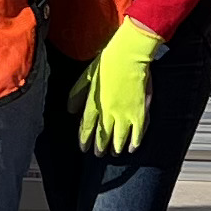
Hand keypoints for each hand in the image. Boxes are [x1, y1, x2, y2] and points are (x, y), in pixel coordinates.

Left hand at [75, 16, 164, 155]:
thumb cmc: (106, 63)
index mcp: (94, 105)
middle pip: (103, 136)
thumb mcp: (86, 77)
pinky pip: (138, 133)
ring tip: (114, 153)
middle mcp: (108, 113)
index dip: (85, 139)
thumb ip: (77, 95)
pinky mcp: (140, 112)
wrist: (128, 56)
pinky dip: (134, 142)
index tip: (84, 148)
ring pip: (119, 137)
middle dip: (100, 146)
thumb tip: (70, 111)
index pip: (87, 127)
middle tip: (98, 154)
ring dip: (116, 147)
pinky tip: (131, 148)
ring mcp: (125, 114)